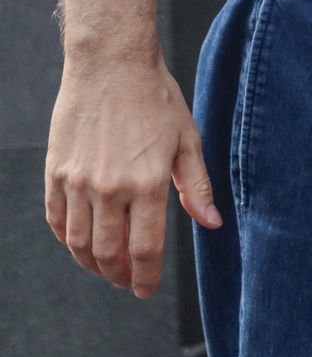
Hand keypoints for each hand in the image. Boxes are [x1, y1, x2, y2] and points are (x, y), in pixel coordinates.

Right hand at [46, 52, 221, 296]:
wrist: (111, 65)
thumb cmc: (156, 100)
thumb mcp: (188, 140)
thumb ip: (197, 187)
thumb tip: (212, 224)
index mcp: (147, 183)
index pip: (145, 249)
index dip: (145, 277)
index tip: (146, 290)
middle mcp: (109, 188)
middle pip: (108, 252)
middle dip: (118, 275)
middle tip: (127, 281)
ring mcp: (77, 181)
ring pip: (77, 242)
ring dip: (91, 263)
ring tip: (105, 267)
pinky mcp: (56, 172)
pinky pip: (57, 219)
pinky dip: (67, 238)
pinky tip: (79, 242)